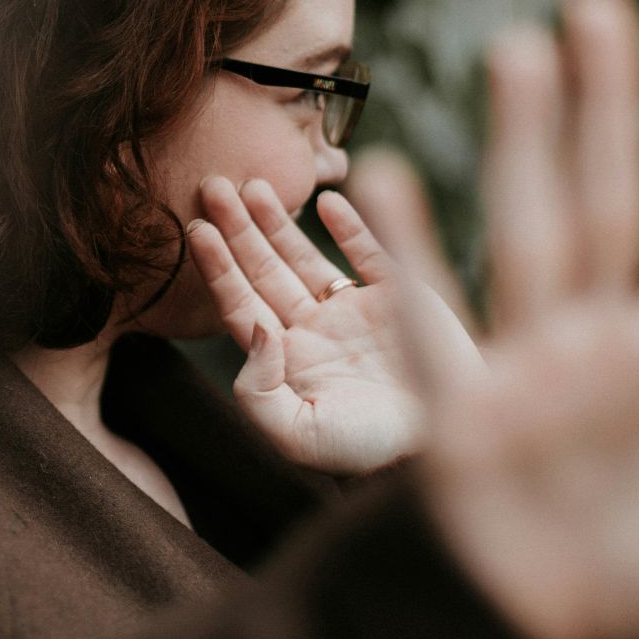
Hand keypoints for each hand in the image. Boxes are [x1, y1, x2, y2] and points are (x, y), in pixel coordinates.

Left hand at [183, 175, 480, 472]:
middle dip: (237, 229)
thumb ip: (258, 391)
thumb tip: (251, 328)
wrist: (442, 449)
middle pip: (264, 271)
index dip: (217, 266)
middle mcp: (314, 331)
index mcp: (287, 361)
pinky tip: (327, 201)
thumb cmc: (366, 453)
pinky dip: (350, 227)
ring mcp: (355, 312)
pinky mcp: (400, 298)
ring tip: (251, 185)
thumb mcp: (297, 436)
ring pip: (306, 257)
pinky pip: (369, 254)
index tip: (196, 228)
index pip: (241, 304)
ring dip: (279, 222)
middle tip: (212, 185)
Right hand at [412, 0, 638, 638]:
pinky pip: (430, 319)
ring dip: (523, 141)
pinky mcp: (459, 407)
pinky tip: (388, 178)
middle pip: (609, 200)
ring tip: (518, 46)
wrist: (531, 638)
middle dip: (608, 105)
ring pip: (528, 229)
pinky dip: (409, 252)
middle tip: (598, 2)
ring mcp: (525, 363)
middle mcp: (598, 340)